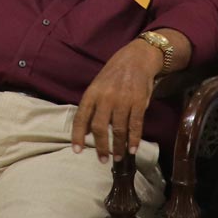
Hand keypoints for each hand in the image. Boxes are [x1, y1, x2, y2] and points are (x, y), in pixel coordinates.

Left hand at [70, 37, 163, 159]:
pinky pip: (135, 125)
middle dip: (101, 147)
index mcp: (92, 93)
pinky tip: (133, 149)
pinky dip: (134, 139)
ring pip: (119, 129)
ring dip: (119, 147)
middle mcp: (106, 97)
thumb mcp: (98, 86)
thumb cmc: (114, 74)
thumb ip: (92, 107)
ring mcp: (123, 100)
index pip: (81, 117)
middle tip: (102, 160)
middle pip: (99, 127)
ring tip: (119, 157)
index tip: (77, 151)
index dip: (78, 136)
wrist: (137, 58)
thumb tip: (85, 132)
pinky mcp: (139, 102)